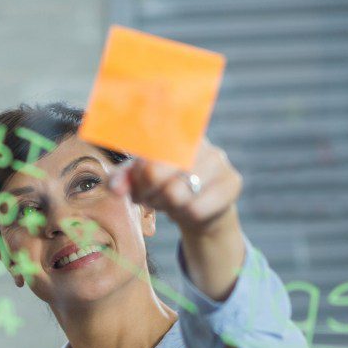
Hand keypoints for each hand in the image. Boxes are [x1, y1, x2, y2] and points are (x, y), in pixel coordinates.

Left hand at [109, 138, 242, 236]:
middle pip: (154, 171)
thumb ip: (123, 181)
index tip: (138, 186)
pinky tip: (187, 210)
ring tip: (169, 203)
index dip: (136, 174)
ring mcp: (218, 159)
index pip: (144, 146)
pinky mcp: (232, 181)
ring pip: (176, 193)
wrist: (200, 211)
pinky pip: (196, 209)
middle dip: (147, 193)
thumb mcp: (139, 182)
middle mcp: (197, 140)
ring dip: (166, 206)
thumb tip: (115, 189)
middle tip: (149, 199)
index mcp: (170, 131)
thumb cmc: (165, 188)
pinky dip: (185, 216)